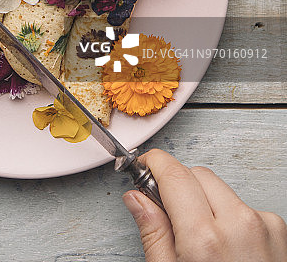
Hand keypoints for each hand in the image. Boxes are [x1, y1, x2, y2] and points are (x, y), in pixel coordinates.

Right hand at [123, 149, 286, 260]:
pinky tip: (226, 244)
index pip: (174, 174)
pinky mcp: (278, 229)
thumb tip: (136, 198)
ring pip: (220, 187)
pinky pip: (243, 205)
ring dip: (204, 199)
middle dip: (178, 184)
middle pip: (197, 174)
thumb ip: (154, 234)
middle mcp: (237, 224)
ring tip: (200, 237)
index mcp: (204, 239)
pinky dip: (229, 215)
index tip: (144, 165)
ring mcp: (262, 225)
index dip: (154, 163)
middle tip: (166, 208)